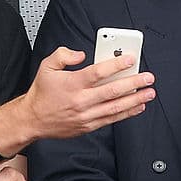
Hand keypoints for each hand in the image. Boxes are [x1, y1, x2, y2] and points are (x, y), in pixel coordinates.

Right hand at [24, 47, 155, 138]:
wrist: (32, 119)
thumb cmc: (42, 93)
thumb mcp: (46, 67)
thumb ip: (63, 54)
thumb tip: (80, 54)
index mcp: (72, 83)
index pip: (98, 72)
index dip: (116, 65)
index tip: (130, 60)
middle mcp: (81, 100)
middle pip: (112, 91)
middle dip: (133, 83)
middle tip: (148, 78)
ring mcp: (86, 115)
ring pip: (115, 107)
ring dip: (135, 100)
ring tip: (149, 93)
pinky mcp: (88, 125)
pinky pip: (111, 119)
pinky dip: (127, 113)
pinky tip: (137, 106)